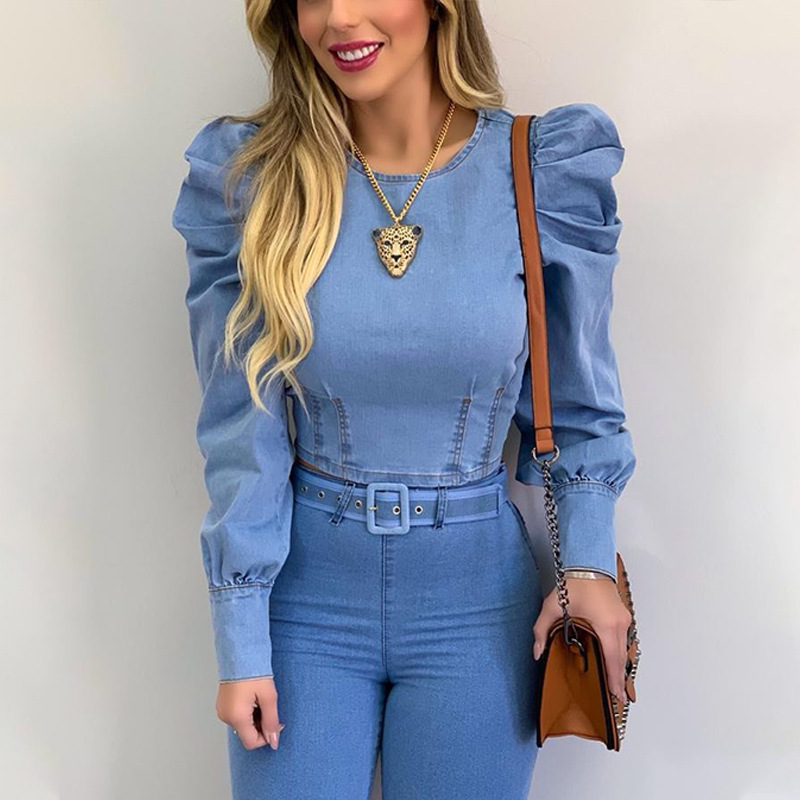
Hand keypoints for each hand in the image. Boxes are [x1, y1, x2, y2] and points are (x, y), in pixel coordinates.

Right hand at [216, 677, 284, 750]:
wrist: (240, 652)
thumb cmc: (254, 671)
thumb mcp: (269, 697)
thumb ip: (272, 721)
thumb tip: (274, 741)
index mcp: (236, 717)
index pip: (252, 743)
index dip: (266, 736)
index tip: (275, 722)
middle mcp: (226, 716)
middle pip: (247, 734)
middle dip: (261, 724)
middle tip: (268, 704)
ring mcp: (222, 710)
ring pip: (242, 724)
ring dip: (254, 717)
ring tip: (259, 697)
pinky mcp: (223, 703)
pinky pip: (237, 715)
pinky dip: (247, 711)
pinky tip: (252, 696)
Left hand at [532, 577, 631, 704]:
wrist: (589, 563)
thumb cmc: (574, 583)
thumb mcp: (553, 607)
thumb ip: (542, 630)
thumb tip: (537, 652)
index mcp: (606, 625)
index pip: (612, 659)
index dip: (614, 679)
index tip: (616, 696)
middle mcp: (619, 624)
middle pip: (621, 658)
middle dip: (619, 678)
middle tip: (618, 697)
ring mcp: (624, 619)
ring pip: (624, 648)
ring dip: (620, 665)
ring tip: (616, 682)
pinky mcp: (623, 615)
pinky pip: (624, 639)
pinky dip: (620, 652)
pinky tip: (614, 660)